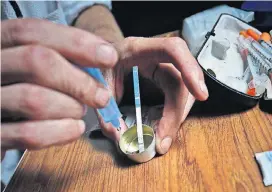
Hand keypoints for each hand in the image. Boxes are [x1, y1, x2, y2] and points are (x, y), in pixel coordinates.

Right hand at [1, 18, 117, 158]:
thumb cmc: (20, 86)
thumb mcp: (32, 64)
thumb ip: (60, 58)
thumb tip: (102, 60)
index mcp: (0, 43)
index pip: (34, 32)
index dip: (77, 43)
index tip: (109, 57)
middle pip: (37, 62)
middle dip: (79, 81)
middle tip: (101, 96)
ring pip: (34, 99)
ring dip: (70, 108)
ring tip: (79, 111)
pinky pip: (28, 134)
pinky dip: (61, 132)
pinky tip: (75, 128)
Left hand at [97, 37, 208, 153]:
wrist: (98, 57)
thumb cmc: (98, 65)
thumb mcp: (98, 83)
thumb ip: (106, 110)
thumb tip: (121, 138)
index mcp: (138, 48)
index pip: (173, 49)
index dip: (190, 69)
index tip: (201, 95)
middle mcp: (156, 57)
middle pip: (181, 81)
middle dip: (177, 112)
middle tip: (163, 140)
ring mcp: (162, 68)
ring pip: (183, 92)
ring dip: (176, 117)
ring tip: (162, 138)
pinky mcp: (164, 79)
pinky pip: (177, 98)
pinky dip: (172, 115)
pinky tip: (163, 128)